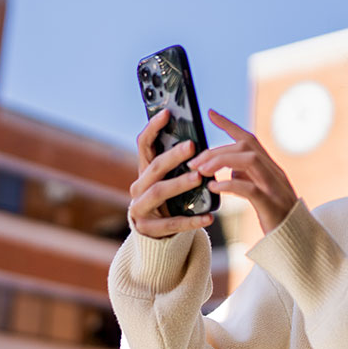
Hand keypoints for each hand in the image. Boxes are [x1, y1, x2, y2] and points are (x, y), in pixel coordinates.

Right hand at [129, 108, 213, 237]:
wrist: (158, 235)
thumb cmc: (170, 200)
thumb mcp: (170, 180)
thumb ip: (179, 163)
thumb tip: (198, 137)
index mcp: (144, 171)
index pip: (144, 145)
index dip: (153, 128)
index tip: (167, 113)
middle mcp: (138, 188)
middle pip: (154, 168)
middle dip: (173, 156)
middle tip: (192, 146)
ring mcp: (140, 209)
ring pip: (159, 192)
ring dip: (179, 183)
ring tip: (199, 178)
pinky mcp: (149, 230)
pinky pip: (172, 223)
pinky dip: (192, 220)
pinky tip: (209, 217)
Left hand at [189, 109, 298, 234]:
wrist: (297, 241)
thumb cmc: (276, 218)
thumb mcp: (260, 193)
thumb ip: (246, 178)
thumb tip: (227, 170)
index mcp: (269, 168)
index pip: (248, 138)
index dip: (229, 124)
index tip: (210, 113)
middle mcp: (274, 172)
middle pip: (246, 146)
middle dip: (217, 150)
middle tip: (194, 162)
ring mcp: (274, 187)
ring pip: (249, 160)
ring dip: (221, 161)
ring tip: (201, 171)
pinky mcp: (272, 205)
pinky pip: (250, 189)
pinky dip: (230, 185)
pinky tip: (214, 188)